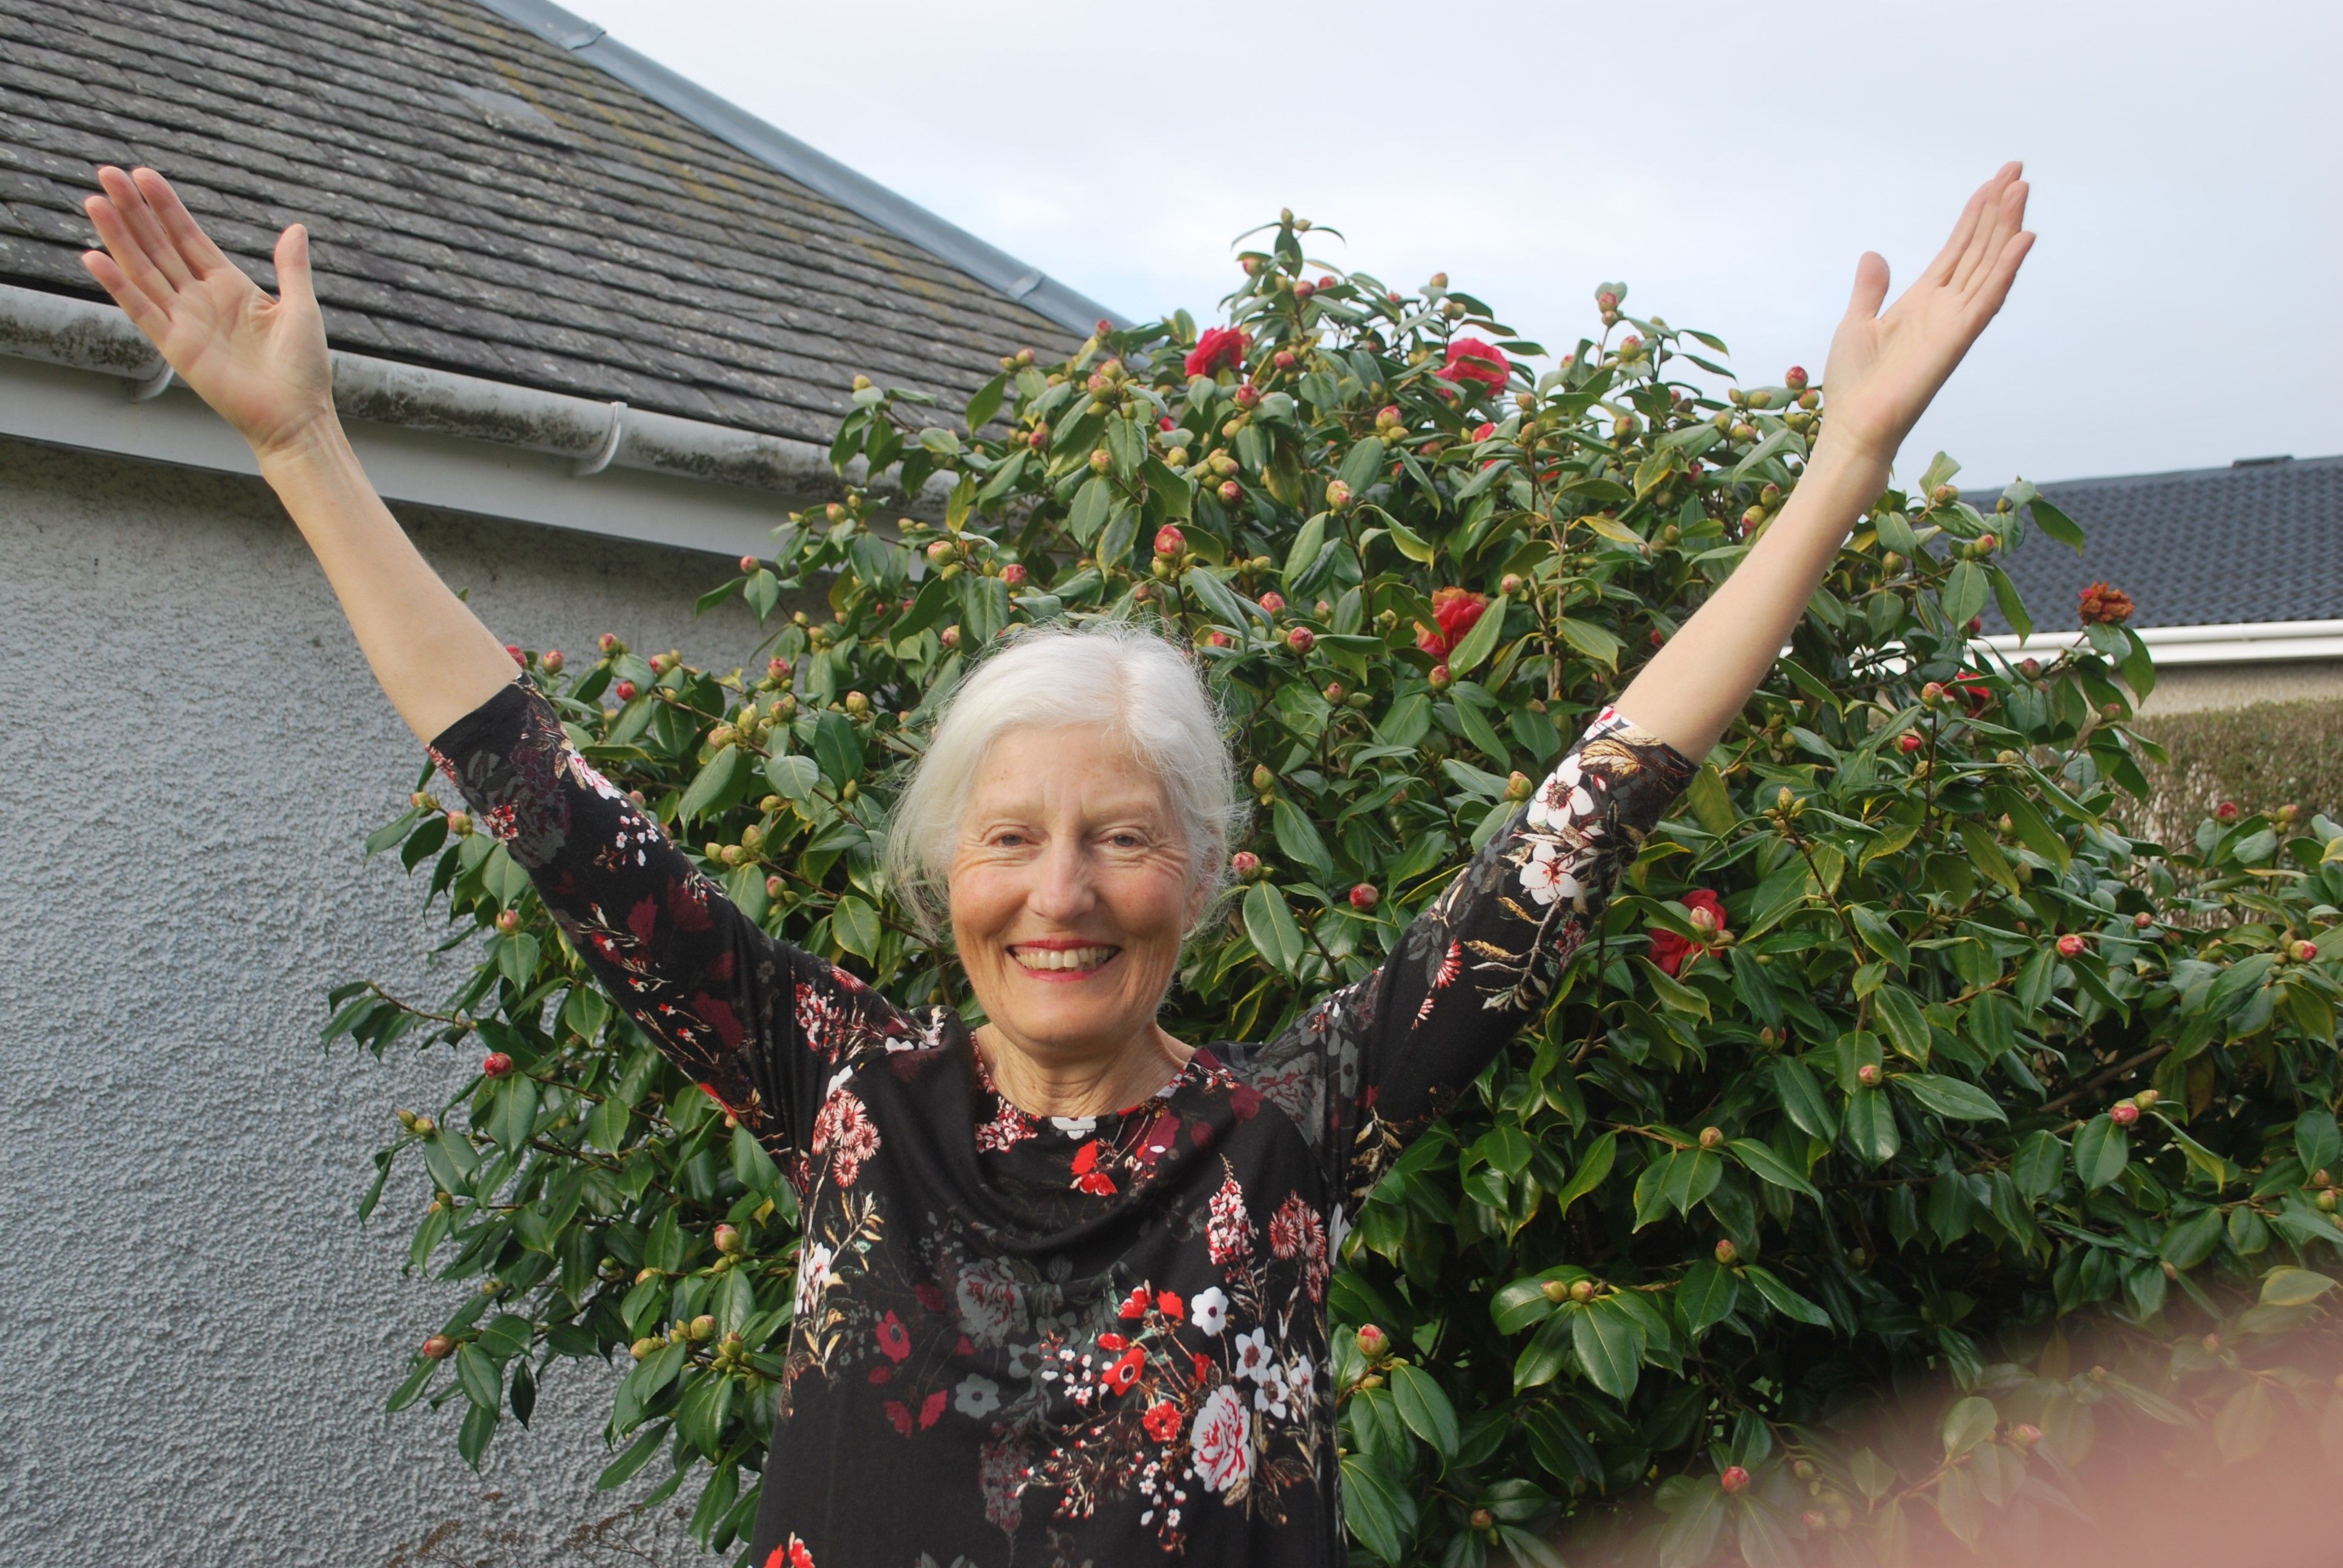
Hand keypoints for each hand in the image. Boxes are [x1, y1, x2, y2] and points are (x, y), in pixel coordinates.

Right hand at [79, 166, 335, 460]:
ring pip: (143, 270)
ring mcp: (185, 321)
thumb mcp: (301, 309)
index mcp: (230, 286)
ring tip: (94, 202)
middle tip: (107, 173)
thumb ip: (291, 268)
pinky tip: (95, 258)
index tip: (143, 175)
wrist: (296, 417)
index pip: (189, 237)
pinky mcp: (175, 347)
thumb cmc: (303, 369)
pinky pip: (141, 310)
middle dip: (133, 210)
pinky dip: (118, 285)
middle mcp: (201, 299)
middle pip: (159, 246)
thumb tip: (296, 228)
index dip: (166, 207)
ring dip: (118, 237)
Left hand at [1813, 161, 2034, 473]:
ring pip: (1988, 265)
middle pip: (1979, 248)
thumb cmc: (1855, 385)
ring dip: (2006, 228)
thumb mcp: (1856, 323)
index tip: (1994, 182)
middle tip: (2017, 171)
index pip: (1958, 248)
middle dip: (1997, 209)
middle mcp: (1944, 307)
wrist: (1855, 427)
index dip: (1975, 215)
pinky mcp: (1956, 339)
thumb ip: (1871, 289)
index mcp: (1922, 300)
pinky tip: (2023, 240)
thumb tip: (1874, 254)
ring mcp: (1954, 322)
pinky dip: (2005, 269)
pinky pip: (1987, 298)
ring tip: (2021, 190)